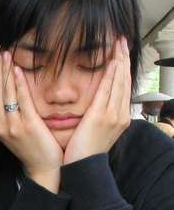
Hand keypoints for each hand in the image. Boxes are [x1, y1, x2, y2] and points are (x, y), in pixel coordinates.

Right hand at [0, 50, 63, 192]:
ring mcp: (11, 126)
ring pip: (5, 93)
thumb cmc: (34, 150)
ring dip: (4, 71)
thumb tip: (14, 95)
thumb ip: (14, 114)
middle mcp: (0, 125)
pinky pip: (20, 101)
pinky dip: (17, 84)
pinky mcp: (26, 126)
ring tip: (4, 53)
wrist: (44, 170)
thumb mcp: (18, 132)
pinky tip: (16, 70)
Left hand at [63, 37, 130, 164]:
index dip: (122, 68)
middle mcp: (119, 114)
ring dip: (119, 61)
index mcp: (118, 117)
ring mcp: (113, 115)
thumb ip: (98, 117)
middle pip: (124, 80)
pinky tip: (112, 61)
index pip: (122, 87)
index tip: (120, 53)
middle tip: (122, 41)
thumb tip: (96, 108)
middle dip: (123, 59)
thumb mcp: (95, 132)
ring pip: (119, 82)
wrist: (83, 168)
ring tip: (118, 44)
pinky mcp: (101, 117)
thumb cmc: (84, 152)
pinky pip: (108, 91)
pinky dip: (111, 75)